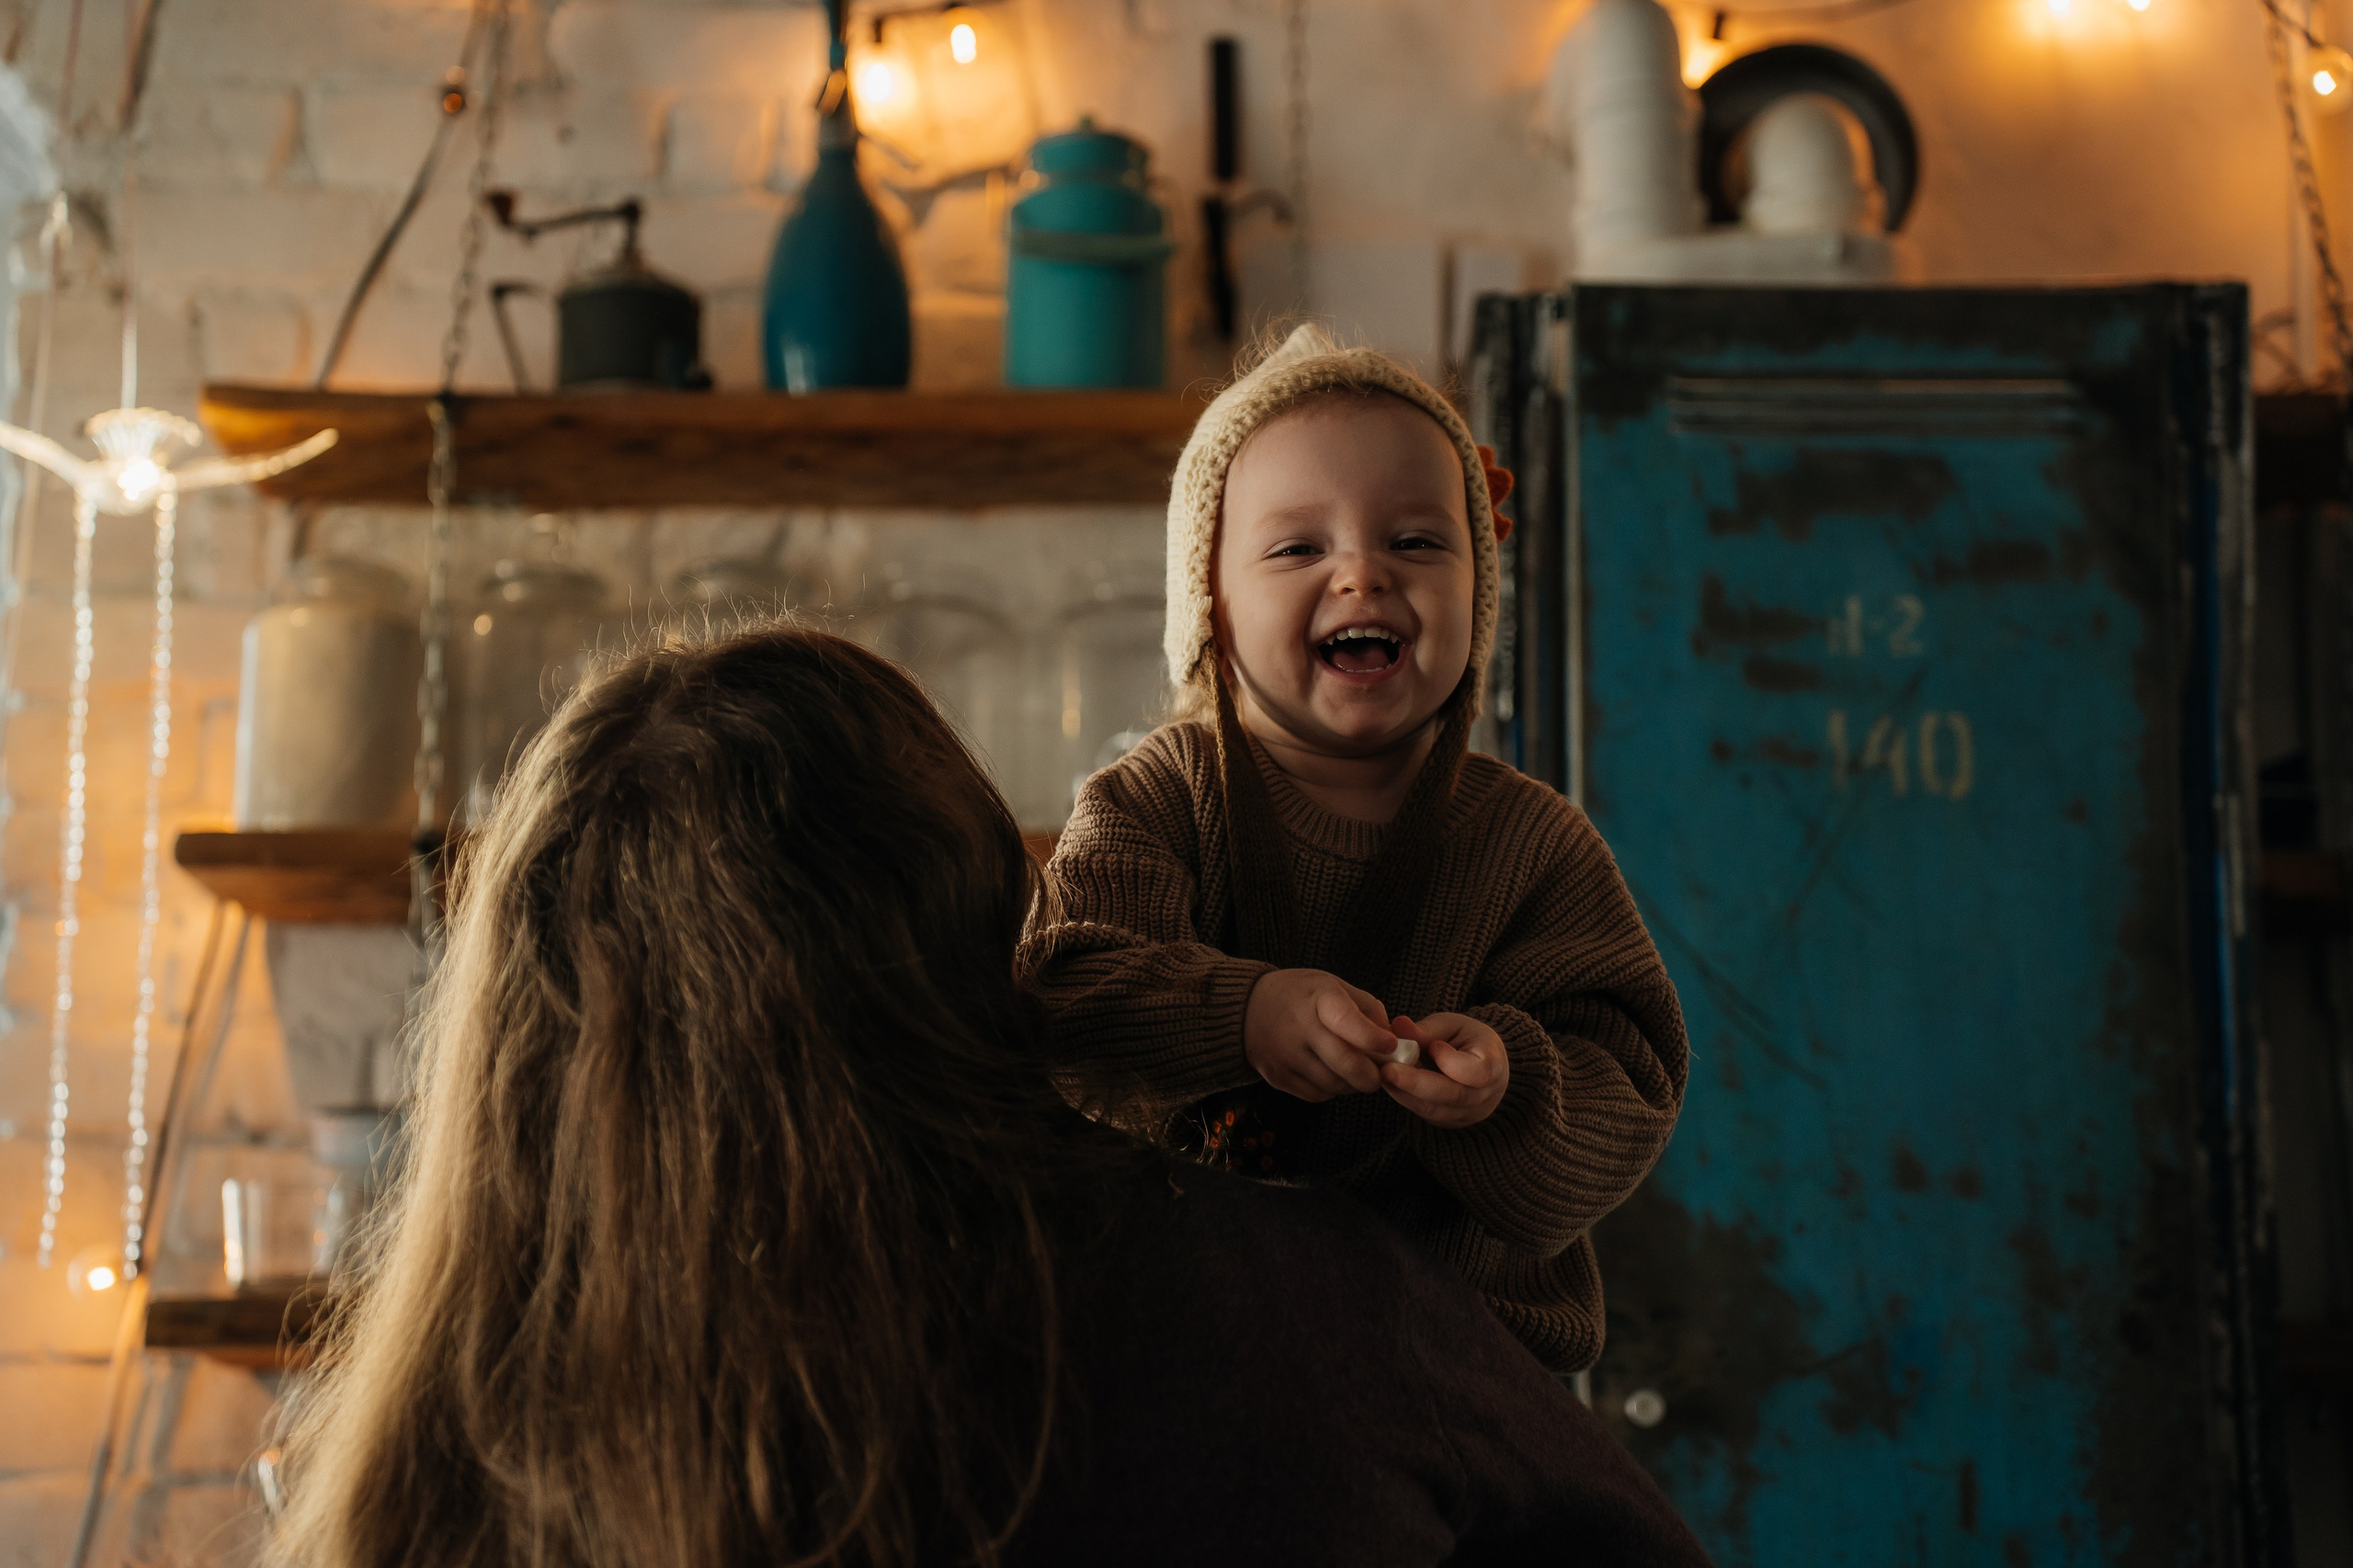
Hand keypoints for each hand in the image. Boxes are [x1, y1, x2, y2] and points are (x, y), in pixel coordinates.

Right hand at [1244, 968, 1399, 1100]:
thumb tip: (1392, 1041)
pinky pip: (1317, 1094)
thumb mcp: (1332, 985)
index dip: (1374, 1038)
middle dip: (1372, 1075)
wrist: (1245, 1009)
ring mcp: (1286, 1055)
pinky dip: (1333, 1090)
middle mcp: (1299, 1027)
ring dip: (1353, 1084)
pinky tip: (1332, 1074)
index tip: (1391, 1045)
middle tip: (1381, 1074)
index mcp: (1317, 998)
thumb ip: (1366, 1009)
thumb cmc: (1300, 995)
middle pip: (1346, 1063)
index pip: (1348, 1021)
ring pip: (1335, 1084)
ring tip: (1356, 1072)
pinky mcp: (1278, 1077)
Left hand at [1381, 1013, 1509, 1127]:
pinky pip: (1425, 1114)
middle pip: (1453, 1096)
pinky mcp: (1449, 1122)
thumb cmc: (1465, 1040)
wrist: (1479, 1065)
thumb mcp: (1451, 1026)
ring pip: (1435, 1109)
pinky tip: (1389, 1083)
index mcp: (1494, 1064)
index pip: (1478, 1072)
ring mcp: (1469, 1114)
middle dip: (1417, 1084)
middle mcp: (1485, 1095)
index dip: (1453, 1062)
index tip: (1434, 1046)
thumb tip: (1398, 1027)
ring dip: (1405, 1092)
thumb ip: (1427, 1030)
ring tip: (1383, 1073)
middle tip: (1387, 1069)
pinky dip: (1405, 1098)